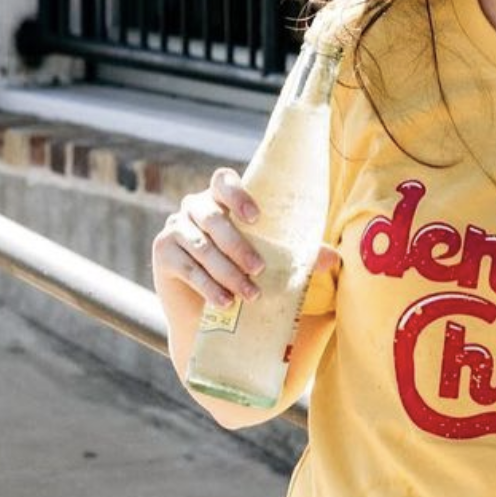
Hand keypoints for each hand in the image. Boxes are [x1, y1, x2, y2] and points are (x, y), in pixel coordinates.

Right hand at [150, 165, 339, 307]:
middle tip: (260, 270)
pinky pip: (186, 268)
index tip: (256, 217)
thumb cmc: (246, 277)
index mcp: (221, 199)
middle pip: (213, 217)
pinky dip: (208, 286)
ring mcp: (175, 228)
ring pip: (201, 245)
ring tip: (249, 296)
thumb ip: (300, 257)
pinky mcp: (162, 253)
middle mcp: (195, 208)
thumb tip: (333, 258)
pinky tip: (225, 303)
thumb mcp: (275, 266)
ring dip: (226, 271)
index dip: (238, 194)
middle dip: (237, 245)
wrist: (210, 316)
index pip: (223, 180)